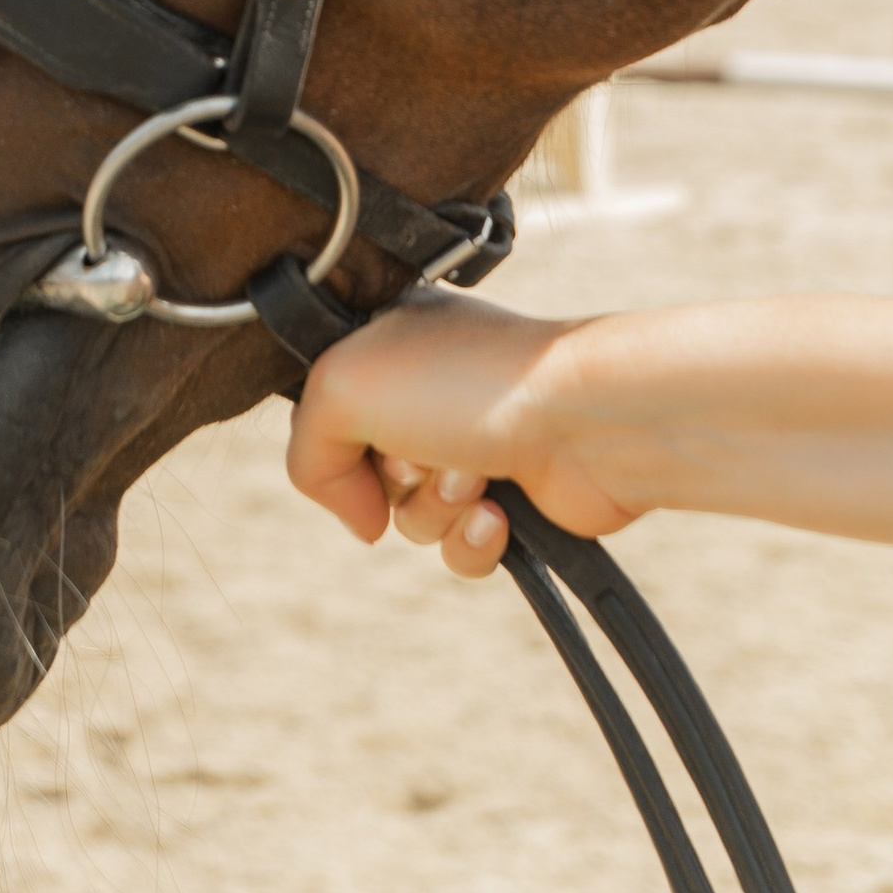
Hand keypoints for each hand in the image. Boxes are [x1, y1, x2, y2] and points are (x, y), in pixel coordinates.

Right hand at [285, 293, 640, 579]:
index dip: (336, 437)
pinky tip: (499, 514)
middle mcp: (428, 392)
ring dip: (435, 509)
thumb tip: (360, 522)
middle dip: (393, 476)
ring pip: (411, 518)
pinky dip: (472, 541)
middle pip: (366, 471)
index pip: (328, 410)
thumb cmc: (472, 384)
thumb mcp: (343, 387)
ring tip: (475, 476)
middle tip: (426, 448)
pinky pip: (459, 549)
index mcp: (387, 343)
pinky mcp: (512, 500)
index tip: (354, 433)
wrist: (585, 422)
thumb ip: (307, 452)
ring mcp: (473, 445)